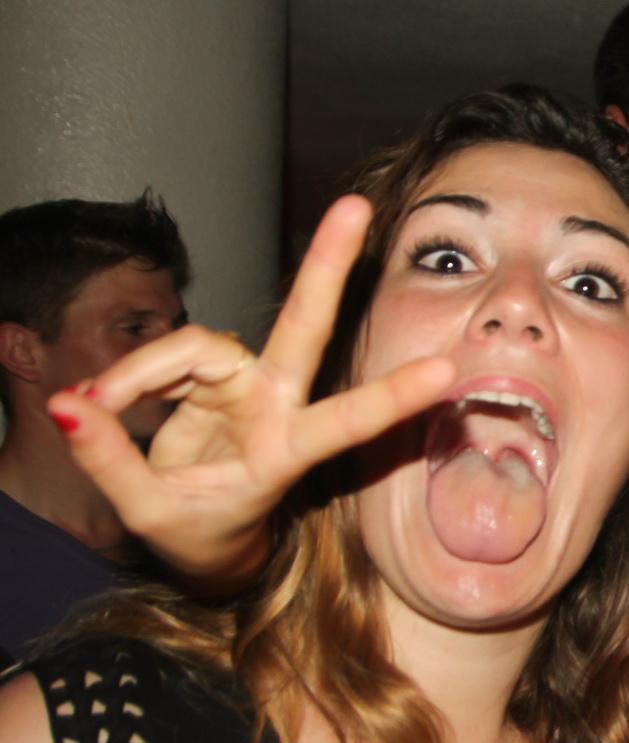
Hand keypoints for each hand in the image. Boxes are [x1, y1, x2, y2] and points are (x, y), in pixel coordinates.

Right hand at [45, 196, 455, 587]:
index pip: (347, 422)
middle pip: (305, 326)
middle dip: (329, 266)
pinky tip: (99, 401)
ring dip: (140, 375)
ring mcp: (246, 383)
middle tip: (356, 207)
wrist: (203, 536)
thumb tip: (70, 404)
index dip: (392, 398)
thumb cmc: (199, 529)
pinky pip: (164, 358)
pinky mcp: (212, 372)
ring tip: (97, 408)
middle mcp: (276, 404)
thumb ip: (111, 461)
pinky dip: (129, 378)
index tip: (445, 372)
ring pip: (196, 347)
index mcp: (288, 451)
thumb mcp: (153, 512)